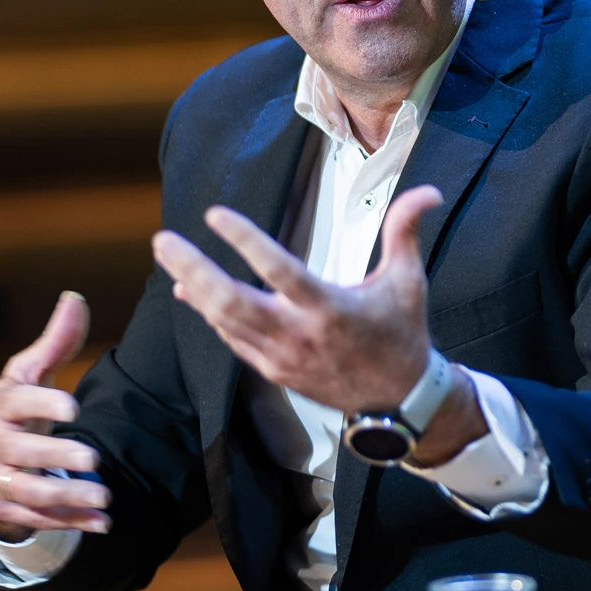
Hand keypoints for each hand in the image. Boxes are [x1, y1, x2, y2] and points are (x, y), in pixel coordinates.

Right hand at [0, 291, 109, 541]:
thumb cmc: (14, 408)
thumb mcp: (28, 373)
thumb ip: (55, 341)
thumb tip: (75, 297)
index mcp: (1, 406)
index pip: (18, 403)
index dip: (44, 403)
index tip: (75, 406)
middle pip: (23, 453)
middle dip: (58, 457)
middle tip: (96, 459)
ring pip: (30, 492)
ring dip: (68, 496)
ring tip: (105, 497)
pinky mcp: (8, 508)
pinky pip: (40, 519)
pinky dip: (72, 523)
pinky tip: (104, 523)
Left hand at [150, 190, 488, 462]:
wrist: (398, 400)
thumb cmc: (402, 333)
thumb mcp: (408, 281)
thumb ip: (405, 232)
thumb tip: (426, 191)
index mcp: (332, 310)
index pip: (279, 271)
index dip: (245, 241)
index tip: (216, 214)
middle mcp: (300, 336)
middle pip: (232, 302)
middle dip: (195, 269)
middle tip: (164, 240)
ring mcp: (282, 358)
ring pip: (224, 322)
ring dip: (194, 288)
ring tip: (170, 255)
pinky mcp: (274, 372)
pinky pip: (232, 340)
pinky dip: (209, 315)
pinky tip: (192, 292)